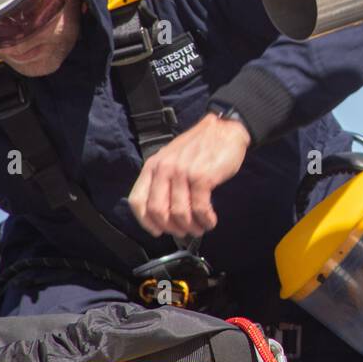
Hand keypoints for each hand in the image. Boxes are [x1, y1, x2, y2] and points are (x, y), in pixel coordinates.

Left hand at [128, 112, 250, 239]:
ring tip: (200, 227)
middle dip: (171, 228)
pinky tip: (210, 221)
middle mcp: (164, 169)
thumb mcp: (172, 158)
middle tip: (183, 232)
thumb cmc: (200, 146)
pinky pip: (199, 208)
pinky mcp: (202, 177)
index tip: (158, 230)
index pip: (137, 201)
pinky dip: (205, 220)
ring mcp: (182, 173)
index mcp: (153, 166)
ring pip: (179, 213)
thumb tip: (165, 214)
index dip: (145, 222)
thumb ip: (164, 180)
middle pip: (157, 211)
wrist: (225, 129)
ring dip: (191, 227)